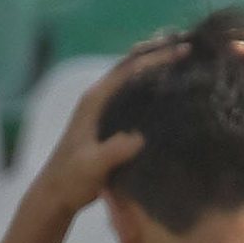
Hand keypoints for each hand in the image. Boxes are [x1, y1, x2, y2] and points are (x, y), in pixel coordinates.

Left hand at [20, 40, 179, 220]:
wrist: (54, 196)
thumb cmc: (70, 180)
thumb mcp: (92, 165)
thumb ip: (113, 151)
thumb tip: (139, 138)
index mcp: (94, 101)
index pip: (129, 69)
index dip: (156, 57)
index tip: (183, 50)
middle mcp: (99, 100)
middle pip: (132, 66)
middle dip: (158, 53)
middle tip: (189, 46)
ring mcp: (103, 111)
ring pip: (133, 81)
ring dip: (156, 69)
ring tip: (185, 61)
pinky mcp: (109, 124)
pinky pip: (134, 98)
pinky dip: (152, 89)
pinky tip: (172, 92)